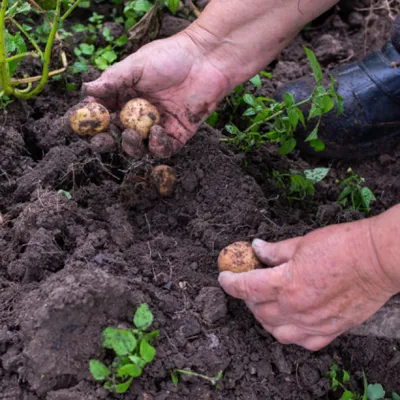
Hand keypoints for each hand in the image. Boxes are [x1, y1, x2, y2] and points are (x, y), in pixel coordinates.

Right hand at [83, 33, 230, 157]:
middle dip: (106, 142)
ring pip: (137, 148)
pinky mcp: (176, 136)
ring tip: (132, 134)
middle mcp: (137, 116)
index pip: (102, 116)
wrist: (205, 61)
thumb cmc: (170, 57)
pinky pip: (162, 150)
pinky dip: (156, 146)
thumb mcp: (137, 65)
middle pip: (115, 137)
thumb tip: (86, 90)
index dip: (90, 123)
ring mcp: (156, 128)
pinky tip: (157, 131)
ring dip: (130, 146)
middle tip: (102, 140)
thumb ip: (112, 80)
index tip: (81, 126)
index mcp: (123, 98)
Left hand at [218, 219, 398, 350]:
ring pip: (276, 330)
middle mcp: (296, 308)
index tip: (224, 277)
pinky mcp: (331, 330)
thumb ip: (275, 251)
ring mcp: (314, 323)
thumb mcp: (301, 242)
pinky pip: (303, 342)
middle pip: (258, 310)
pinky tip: (290, 320)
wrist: (377, 259)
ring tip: (266, 303)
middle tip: (249, 284)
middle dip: (247, 297)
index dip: (230, 282)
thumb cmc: (342, 246)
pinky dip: (291, 333)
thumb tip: (257, 248)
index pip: (246, 287)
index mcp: (286, 283)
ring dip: (264, 317)